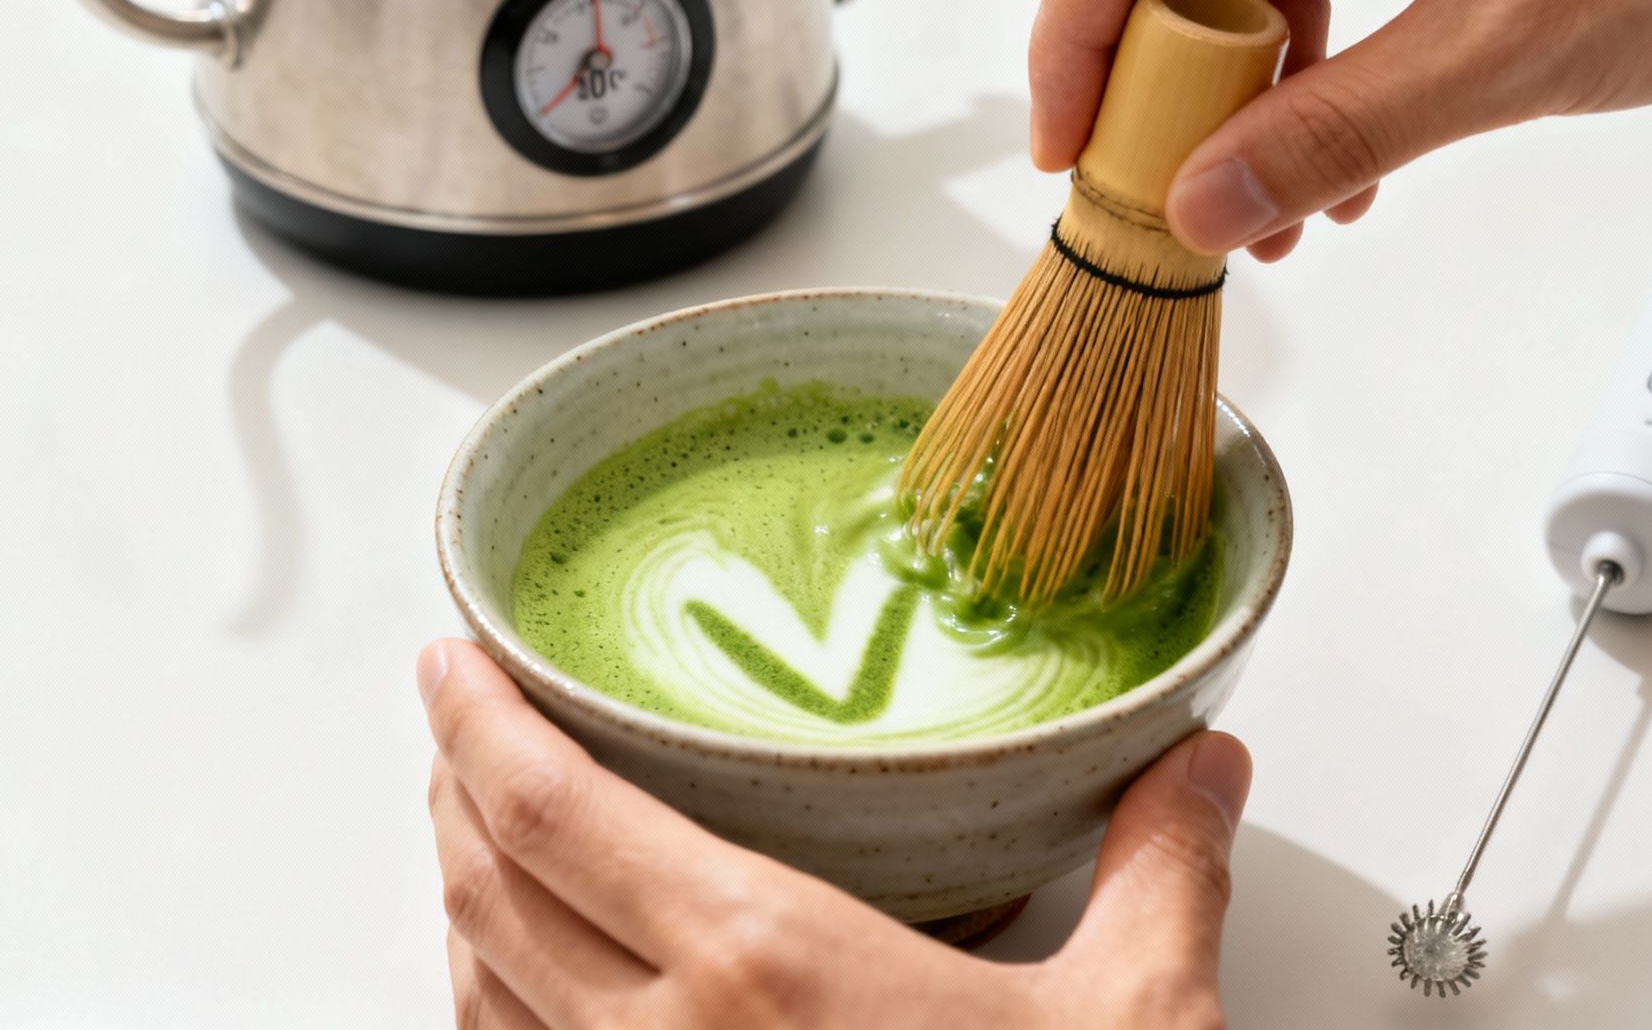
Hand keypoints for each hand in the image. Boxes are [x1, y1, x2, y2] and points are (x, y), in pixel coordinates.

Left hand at [417, 637, 1253, 1028]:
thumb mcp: (1132, 1022)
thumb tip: (1201, 766)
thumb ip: (1159, 871)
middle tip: (461, 716)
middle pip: (485, 883)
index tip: (451, 658)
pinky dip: (490, 1001)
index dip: (475, 721)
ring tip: (478, 823)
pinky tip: (522, 977)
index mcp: (763, 964)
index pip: (552, 811)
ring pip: (478, 984)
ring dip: (460, 889)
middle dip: (450, 784)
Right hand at [1030, 0, 1651, 260]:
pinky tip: (1330, 163)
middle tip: (1162, 186)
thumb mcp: (1499, 50)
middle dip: (1163, 85)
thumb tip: (1208, 201)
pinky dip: (1302, 70)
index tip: (1070, 145)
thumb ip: (1335, 132)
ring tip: (1264, 205)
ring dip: (1236, 97)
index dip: (1075, 37)